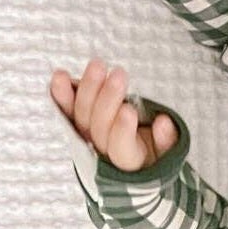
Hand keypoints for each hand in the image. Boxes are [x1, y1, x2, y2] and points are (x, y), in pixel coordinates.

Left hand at [49, 60, 179, 173]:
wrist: (131, 161)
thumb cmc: (152, 154)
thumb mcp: (167, 153)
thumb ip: (167, 141)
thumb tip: (163, 123)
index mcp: (129, 162)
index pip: (121, 148)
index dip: (123, 131)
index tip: (130, 110)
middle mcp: (103, 152)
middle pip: (99, 127)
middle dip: (108, 99)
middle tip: (120, 76)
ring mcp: (88, 137)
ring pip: (81, 115)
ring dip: (87, 89)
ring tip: (98, 66)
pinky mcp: (77, 123)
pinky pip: (66, 110)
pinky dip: (61, 94)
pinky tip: (60, 77)